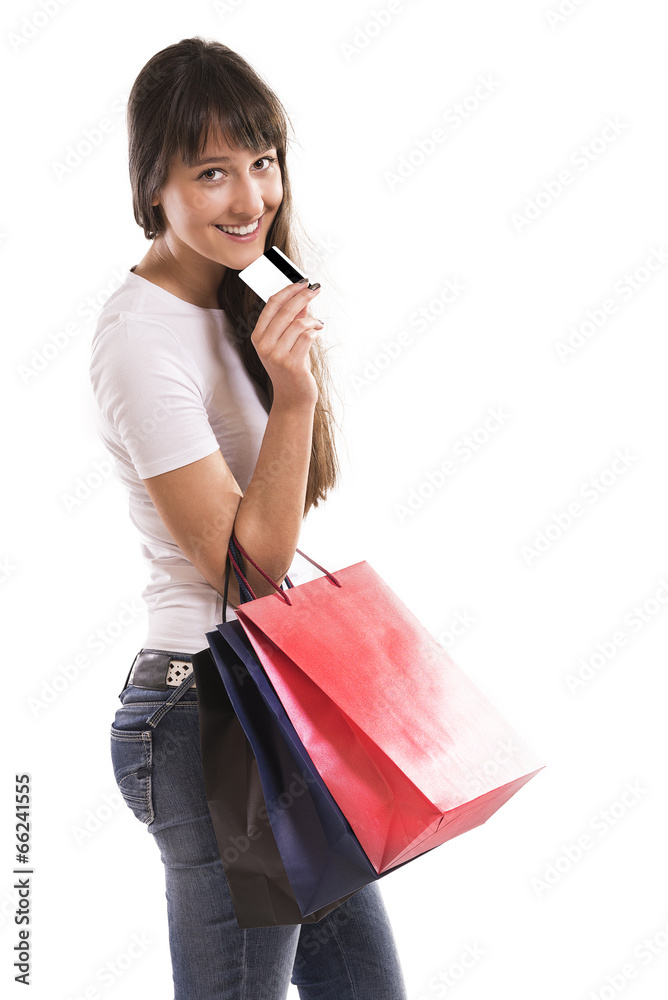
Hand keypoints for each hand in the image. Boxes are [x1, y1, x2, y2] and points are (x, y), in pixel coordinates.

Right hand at [250, 280, 322, 407]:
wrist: (293, 397)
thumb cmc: (290, 368)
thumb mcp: (286, 342)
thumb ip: (292, 320)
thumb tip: (303, 298)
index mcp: (258, 336)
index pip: (272, 305)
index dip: (288, 290)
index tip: (302, 282)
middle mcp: (264, 345)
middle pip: (285, 310)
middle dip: (303, 296)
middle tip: (315, 289)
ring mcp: (276, 355)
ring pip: (298, 324)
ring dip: (312, 320)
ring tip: (318, 323)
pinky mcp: (291, 363)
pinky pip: (307, 336)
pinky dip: (315, 331)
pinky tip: (317, 333)